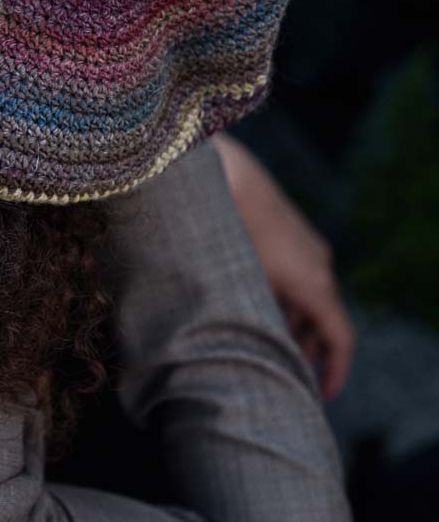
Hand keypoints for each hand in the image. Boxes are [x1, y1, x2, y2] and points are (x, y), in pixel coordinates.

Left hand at [213, 133, 354, 398]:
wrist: (231, 178)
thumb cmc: (234, 236)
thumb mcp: (245, 286)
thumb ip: (258, 321)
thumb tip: (253, 350)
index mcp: (315, 284)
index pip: (341, 338)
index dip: (335, 371)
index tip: (323, 394)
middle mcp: (320, 265)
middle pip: (327, 319)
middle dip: (312, 349)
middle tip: (292, 372)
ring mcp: (310, 246)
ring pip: (313, 296)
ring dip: (299, 322)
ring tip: (274, 341)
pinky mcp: (295, 232)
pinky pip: (302, 274)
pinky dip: (291, 297)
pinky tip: (263, 304)